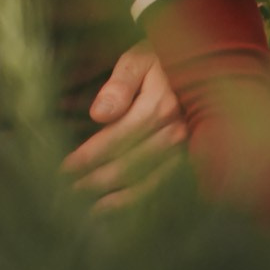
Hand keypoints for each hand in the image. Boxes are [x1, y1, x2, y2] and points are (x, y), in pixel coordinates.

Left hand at [61, 43, 187, 210]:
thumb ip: (118, 85)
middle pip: (128, 166)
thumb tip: (97, 114)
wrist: (205, 64)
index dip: (87, 158)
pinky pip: (163, 187)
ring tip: (90, 210)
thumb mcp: (138, 59)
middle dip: (95, 182)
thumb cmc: (162, 59)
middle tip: (68, 193)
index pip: (114, 139)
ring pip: (146, 183)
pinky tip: (119, 209)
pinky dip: (139, 201)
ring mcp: (186, 150)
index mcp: (159, 105)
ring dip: (116, 200)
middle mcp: (175, 132)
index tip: (64, 169)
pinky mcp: (192, 160)